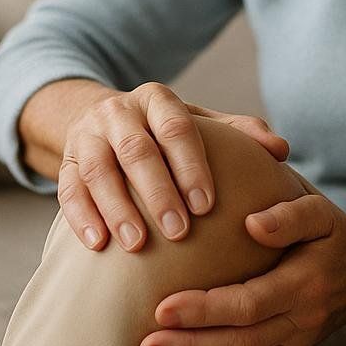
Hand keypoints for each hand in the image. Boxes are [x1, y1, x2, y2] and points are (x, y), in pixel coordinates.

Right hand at [57, 81, 289, 251]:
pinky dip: (82, 217)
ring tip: (136, 245)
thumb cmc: (164, 131)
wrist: (99, 120)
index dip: (191, 165)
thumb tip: (281, 151)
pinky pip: (67, 189)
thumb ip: (238, 133)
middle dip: (157, 191)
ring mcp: (86, 136)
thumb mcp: (198, 122)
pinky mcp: (63, 162)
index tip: (207, 204)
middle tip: (178, 231)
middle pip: (136, 150)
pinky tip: (98, 246)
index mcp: (157, 99)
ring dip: (116, 208)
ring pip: (97, 170)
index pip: (176, 127)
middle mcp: (118, 112)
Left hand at [137, 191, 345, 345]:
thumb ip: (290, 216)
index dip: (206, 310)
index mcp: (304, 283)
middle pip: (241, 344)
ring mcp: (296, 344)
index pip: (250, 303)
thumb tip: (252, 224)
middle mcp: (301, 320)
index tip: (163, 309)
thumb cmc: (334, 236)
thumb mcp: (321, 212)